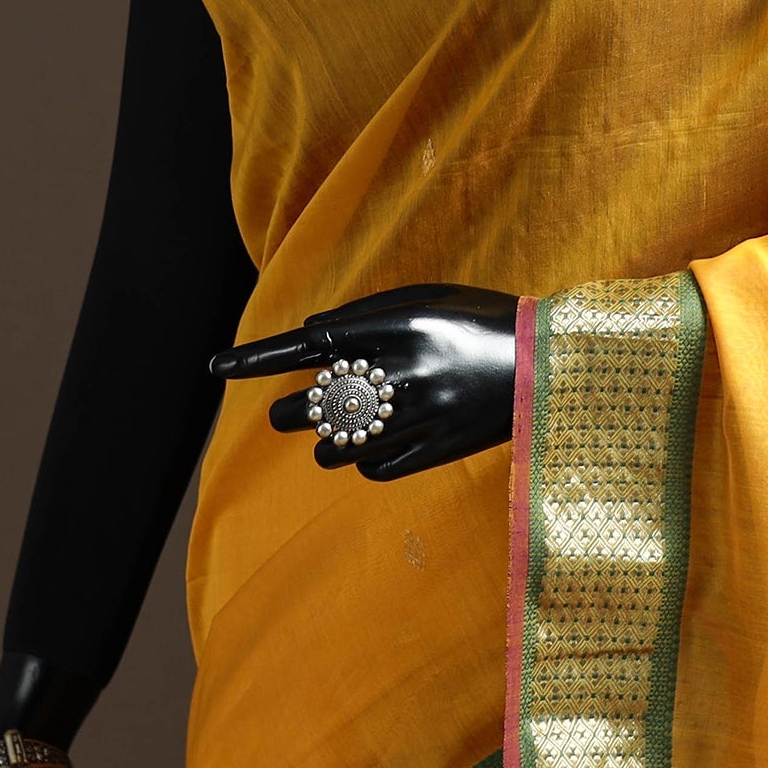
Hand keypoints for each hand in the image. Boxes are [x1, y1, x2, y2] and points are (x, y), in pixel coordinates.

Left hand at [211, 282, 517, 480]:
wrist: (550, 364)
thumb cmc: (482, 321)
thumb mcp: (428, 299)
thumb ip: (367, 315)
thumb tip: (310, 334)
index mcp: (395, 327)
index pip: (307, 344)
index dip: (257, 357)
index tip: (217, 369)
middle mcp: (401, 371)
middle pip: (313, 404)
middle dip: (288, 411)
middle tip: (285, 412)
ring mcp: (418, 416)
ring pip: (337, 446)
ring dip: (323, 444)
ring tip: (331, 437)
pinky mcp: (437, 451)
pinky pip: (375, 468)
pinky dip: (363, 463)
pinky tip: (372, 450)